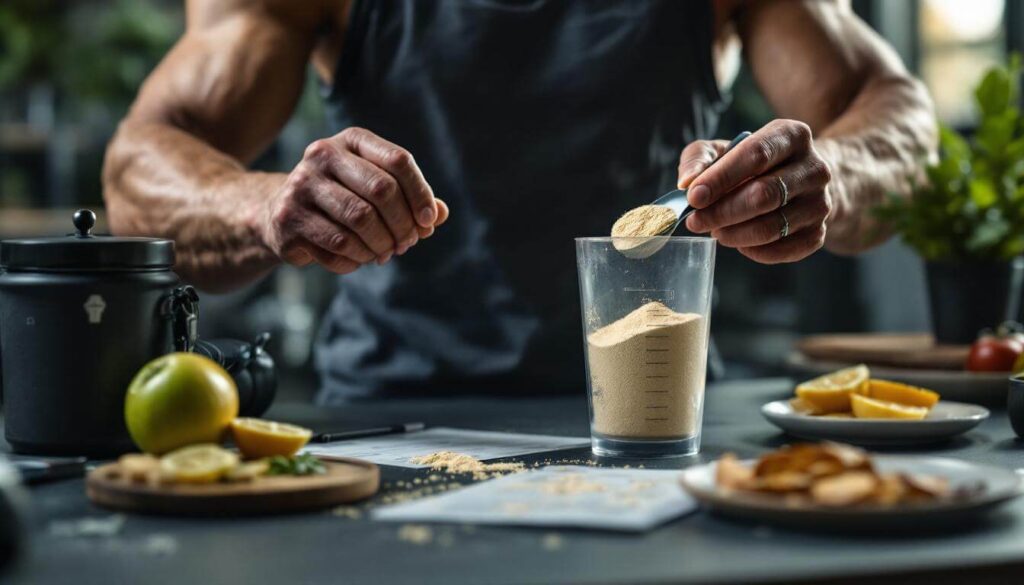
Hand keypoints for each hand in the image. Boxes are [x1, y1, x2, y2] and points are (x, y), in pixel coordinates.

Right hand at [259, 127, 448, 273]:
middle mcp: (323, 154)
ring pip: (361, 220)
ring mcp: (301, 185)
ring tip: (387, 252)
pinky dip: (360, 258)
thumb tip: (441, 213)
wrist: (280, 213)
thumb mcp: (375, 190)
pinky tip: (362, 258)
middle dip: (403, 224)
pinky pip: (339, 244)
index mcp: (352, 140)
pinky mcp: (289, 219)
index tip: (429, 221)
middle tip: (408, 242)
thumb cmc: (342, 199)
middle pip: (381, 190)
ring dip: (383, 244)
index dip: (420, 194)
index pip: (398, 160)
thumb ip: (411, 199)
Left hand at [677, 119, 831, 263]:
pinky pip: (781, 250)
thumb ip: (699, 158)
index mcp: (792, 135)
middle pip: (764, 195)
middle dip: (722, 212)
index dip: (721, 178)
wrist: (801, 182)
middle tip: (695, 221)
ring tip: (716, 230)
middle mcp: (814, 168)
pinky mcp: (819, 233)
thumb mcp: (725, 149)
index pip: (756, 155)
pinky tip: (739, 241)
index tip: (693, 197)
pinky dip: (752, 251)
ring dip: (734, 233)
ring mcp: (821, 203)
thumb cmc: (754, 164)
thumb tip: (687, 183)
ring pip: (771, 226)